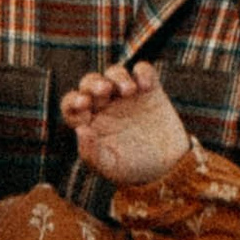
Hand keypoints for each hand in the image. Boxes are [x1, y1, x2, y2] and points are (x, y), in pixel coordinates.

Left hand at [60, 60, 189, 187]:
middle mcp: (104, 104)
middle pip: (91, 82)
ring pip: (115, 73)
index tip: (83, 104)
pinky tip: (147, 85)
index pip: (72, 104)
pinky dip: (143, 72)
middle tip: (105, 90)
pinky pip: (143, 71)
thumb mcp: (110, 167)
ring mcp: (126, 95)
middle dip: (95, 83)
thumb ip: (92, 153)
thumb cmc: (132, 168)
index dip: (74, 101)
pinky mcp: (150, 90)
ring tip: (129, 90)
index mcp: (89, 120)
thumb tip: (80, 130)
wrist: (167, 167)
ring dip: (119, 77)